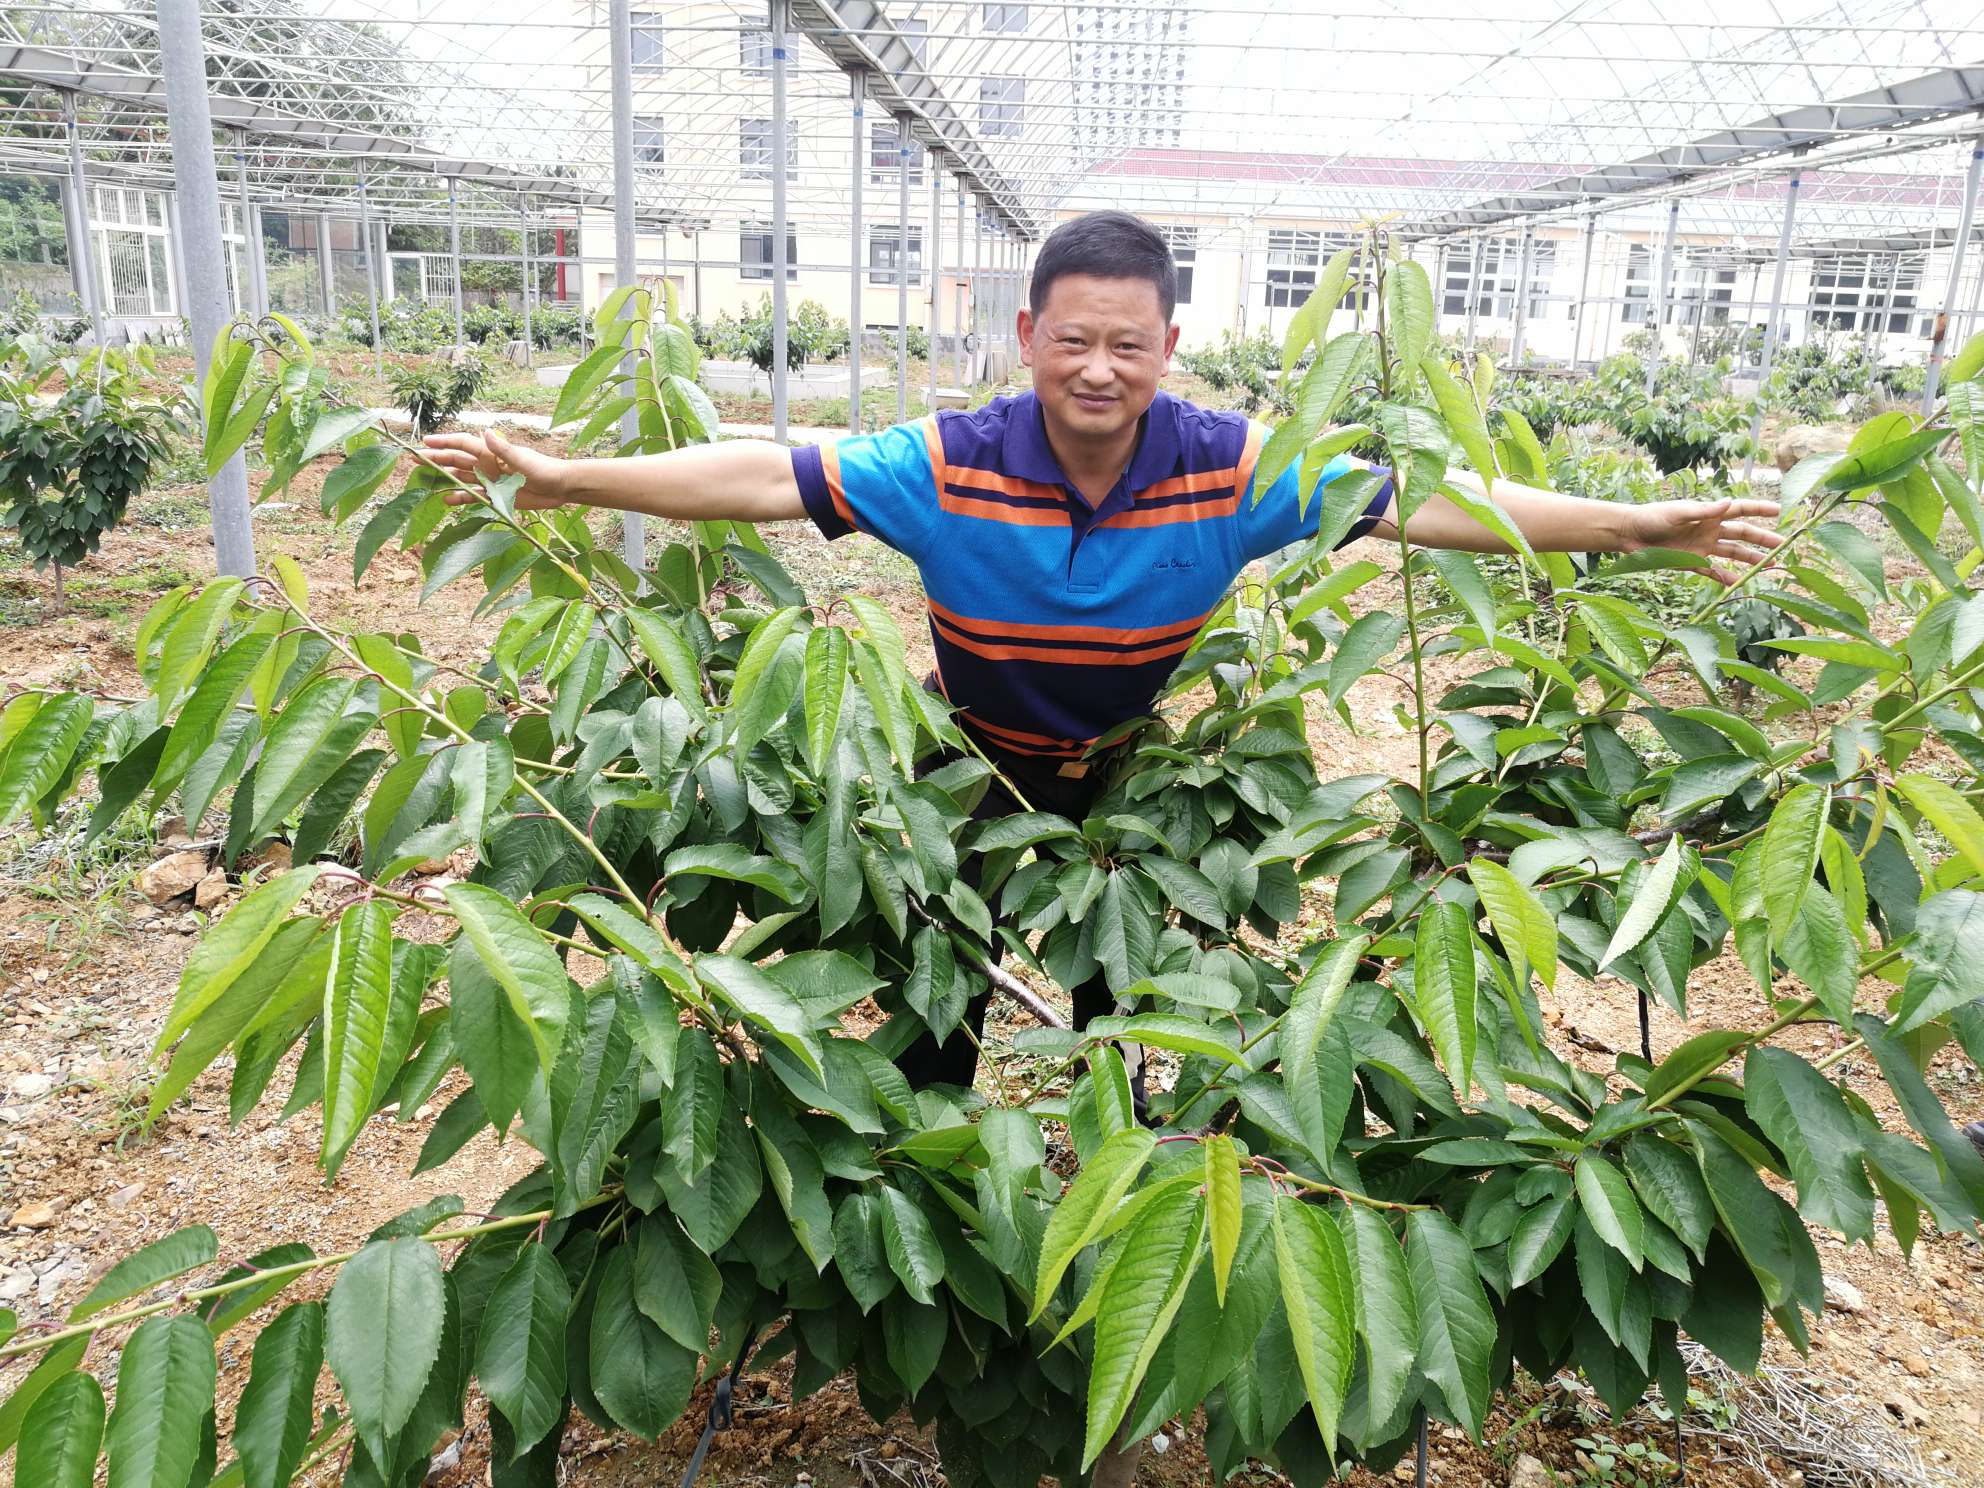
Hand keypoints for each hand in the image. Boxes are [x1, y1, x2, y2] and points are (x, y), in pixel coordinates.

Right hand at [421, 429, 570, 509]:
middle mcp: (488, 464)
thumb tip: (484, 432)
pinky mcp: (497, 496)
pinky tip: (447, 499)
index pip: (463, 444)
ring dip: (445, 478)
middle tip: (414, 459)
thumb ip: (503, 449)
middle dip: (436, 459)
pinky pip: (475, 496)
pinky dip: (461, 497)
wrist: (561, 488)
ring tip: (424, 479)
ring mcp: (491, 480)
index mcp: (492, 452)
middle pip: (457, 460)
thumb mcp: (523, 460)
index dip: (444, 442)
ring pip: (462, 477)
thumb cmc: (545, 469)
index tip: (425, 442)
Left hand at [1626, 497, 1783, 586]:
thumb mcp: (1677, 513)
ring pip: (1732, 554)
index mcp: (1708, 514)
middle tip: (1783, 545)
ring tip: (1769, 566)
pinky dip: (1726, 578)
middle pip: (1742, 534)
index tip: (1780, 511)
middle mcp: (1709, 530)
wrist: (1629, 534)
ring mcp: (1702, 547)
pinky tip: (1740, 584)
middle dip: (1762, 539)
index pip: (1740, 509)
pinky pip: (1713, 572)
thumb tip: (1729, 503)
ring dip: (1750, 559)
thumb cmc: (1652, 517)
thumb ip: (1703, 511)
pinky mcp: (1691, 562)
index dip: (1759, 509)